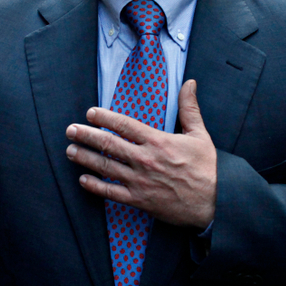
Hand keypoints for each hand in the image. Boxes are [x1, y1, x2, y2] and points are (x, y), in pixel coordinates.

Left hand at [66, 80, 217, 228]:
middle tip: (70, 130)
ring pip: (106, 167)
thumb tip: (189, 83)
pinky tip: (83, 180)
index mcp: (158, 141)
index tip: (90, 113)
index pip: (124, 125)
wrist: (215, 202)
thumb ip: (190, 108)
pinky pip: (111, 193)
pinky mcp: (139, 200)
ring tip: (70, 151)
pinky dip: (95, 187)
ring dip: (85, 158)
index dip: (104, 117)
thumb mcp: (200, 134)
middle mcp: (145, 160)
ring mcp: (140, 181)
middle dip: (86, 136)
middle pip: (109, 144)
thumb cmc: (208, 168)